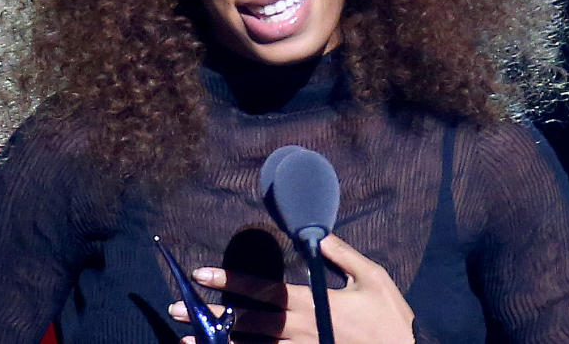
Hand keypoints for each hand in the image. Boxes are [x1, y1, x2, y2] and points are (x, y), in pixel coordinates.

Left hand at [168, 234, 414, 343]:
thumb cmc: (391, 320)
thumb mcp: (374, 279)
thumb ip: (343, 256)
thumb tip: (317, 236)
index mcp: (312, 304)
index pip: (263, 290)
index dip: (231, 281)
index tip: (202, 274)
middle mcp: (299, 331)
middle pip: (246, 322)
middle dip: (210, 314)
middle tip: (176, 308)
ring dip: (217, 342)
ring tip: (186, 338)